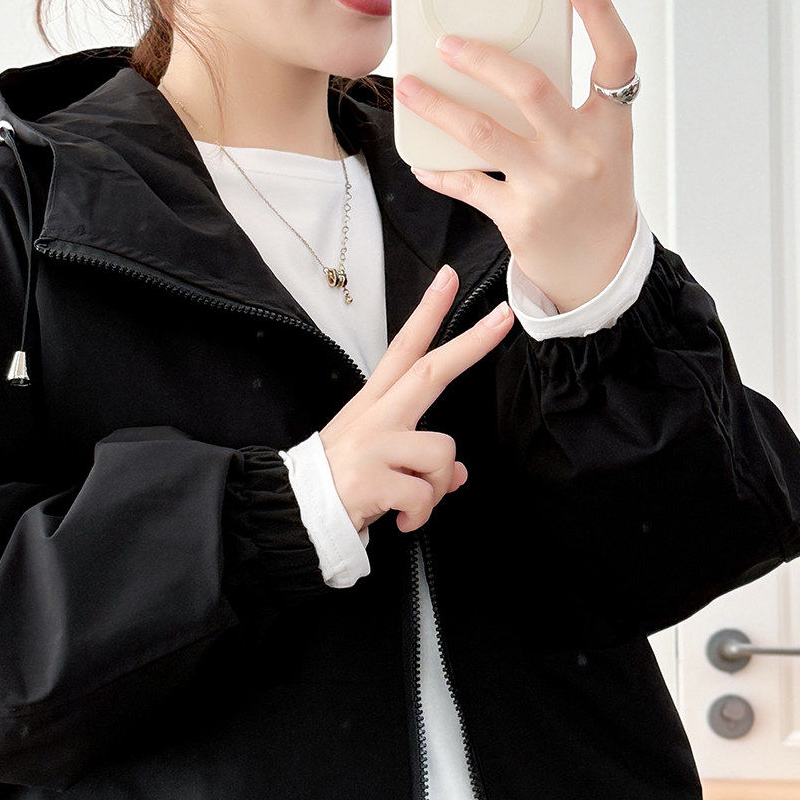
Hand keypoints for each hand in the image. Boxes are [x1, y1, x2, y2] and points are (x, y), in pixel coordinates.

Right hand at [318, 265, 514, 533]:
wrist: (296, 512)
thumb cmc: (340, 482)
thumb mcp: (379, 461)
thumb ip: (421, 463)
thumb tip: (457, 475)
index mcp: (375, 404)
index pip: (404, 349)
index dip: (428, 313)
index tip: (449, 278)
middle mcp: (376, 416)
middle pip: (431, 371)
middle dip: (471, 343)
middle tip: (503, 318)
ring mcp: (374, 445)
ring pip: (442, 452)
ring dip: (435, 486)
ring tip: (414, 504)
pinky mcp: (373, 478)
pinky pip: (424, 496)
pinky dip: (420, 516)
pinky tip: (403, 521)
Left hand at [394, 0, 638, 313]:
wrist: (599, 269)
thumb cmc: (596, 199)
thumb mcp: (601, 146)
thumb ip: (569, 109)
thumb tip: (509, 70)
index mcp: (609, 125)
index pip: (615, 58)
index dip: (599, 13)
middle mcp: (581, 151)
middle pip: (529, 89)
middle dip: (482, 59)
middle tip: (447, 44)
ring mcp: (548, 185)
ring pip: (484, 135)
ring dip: (439, 108)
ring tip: (410, 89)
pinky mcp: (519, 217)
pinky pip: (469, 185)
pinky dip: (441, 173)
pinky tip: (422, 163)